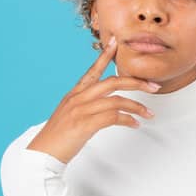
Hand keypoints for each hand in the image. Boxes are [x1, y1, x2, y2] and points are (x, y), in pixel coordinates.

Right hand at [26, 35, 162, 163]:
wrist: (42, 153)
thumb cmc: (57, 138)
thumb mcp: (68, 115)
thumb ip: (84, 106)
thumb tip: (101, 106)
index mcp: (74, 94)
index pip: (93, 70)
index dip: (105, 55)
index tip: (115, 42)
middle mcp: (78, 98)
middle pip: (112, 82)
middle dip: (137, 82)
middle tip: (153, 86)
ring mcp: (81, 110)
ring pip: (117, 100)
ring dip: (137, 107)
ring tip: (148, 114)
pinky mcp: (85, 124)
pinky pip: (113, 117)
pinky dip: (128, 120)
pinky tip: (135, 124)